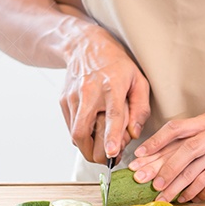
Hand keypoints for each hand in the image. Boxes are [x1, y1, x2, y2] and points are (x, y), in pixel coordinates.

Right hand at [60, 24, 150, 164]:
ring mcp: (73, 97)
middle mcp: (89, 92)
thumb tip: (133, 133)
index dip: (111, 136)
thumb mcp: (138, 80)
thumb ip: (141, 108)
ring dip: (88, 148)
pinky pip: (71, 127)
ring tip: (101, 147)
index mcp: (112, 85)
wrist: (84, 45)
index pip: (111, 115)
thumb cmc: (116, 63)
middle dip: (94, 154)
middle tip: (107, 160)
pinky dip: (82, 135)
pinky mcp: (64, 101)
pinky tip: (92, 130)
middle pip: (83, 132)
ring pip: (75, 134)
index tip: (111, 153)